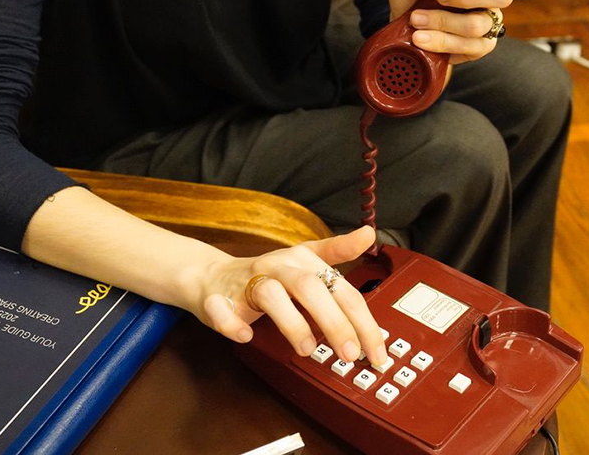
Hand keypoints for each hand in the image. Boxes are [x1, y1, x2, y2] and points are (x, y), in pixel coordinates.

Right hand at [194, 226, 388, 365]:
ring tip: (307, 349)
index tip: (378, 347)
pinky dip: (232, 324)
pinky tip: (246, 336)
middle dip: (334, 322)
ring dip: (291, 323)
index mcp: (302, 259)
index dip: (362, 320)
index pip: (341, 288)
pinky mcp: (218, 298)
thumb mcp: (305, 261)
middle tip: (350, 354)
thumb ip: (338, 252)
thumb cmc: (266, 275)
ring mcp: (247, 281)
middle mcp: (278, 265)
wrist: (211, 277)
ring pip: (270, 294)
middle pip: (310, 288)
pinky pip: (222, 309)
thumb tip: (369, 234)